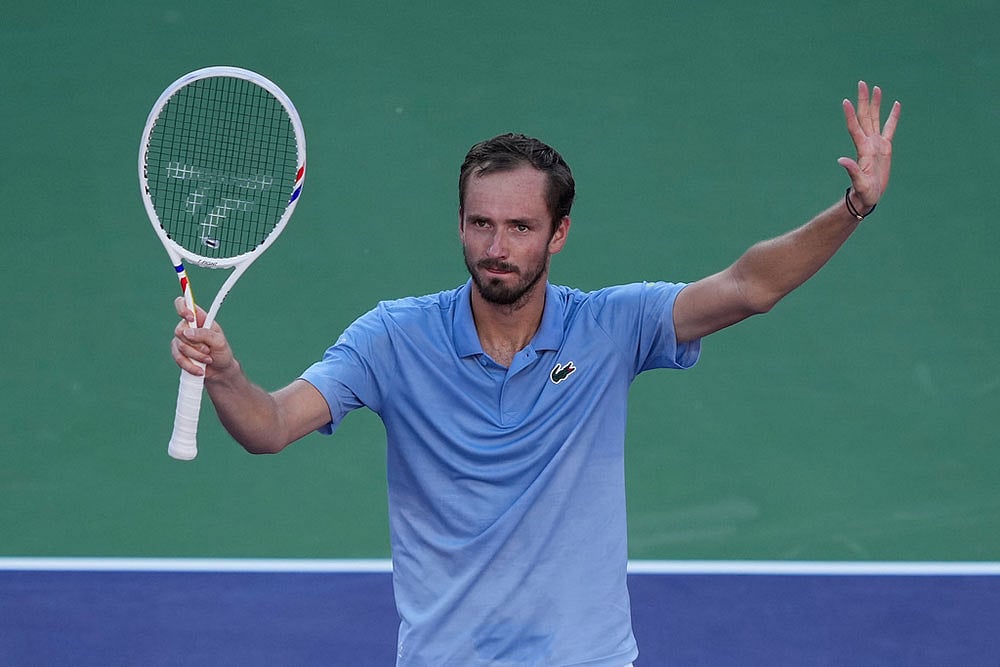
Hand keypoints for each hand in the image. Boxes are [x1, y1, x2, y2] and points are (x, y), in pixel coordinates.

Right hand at [170, 296, 235, 377]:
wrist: (220, 371)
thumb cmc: (222, 353)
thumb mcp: (219, 342)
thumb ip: (205, 334)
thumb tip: (187, 333)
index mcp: (200, 318)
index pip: (185, 304)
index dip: (183, 308)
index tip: (191, 318)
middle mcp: (189, 327)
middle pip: (180, 330)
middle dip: (195, 343)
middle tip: (208, 350)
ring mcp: (182, 340)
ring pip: (179, 345)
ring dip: (195, 355)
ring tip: (208, 359)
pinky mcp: (178, 353)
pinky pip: (178, 357)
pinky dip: (189, 365)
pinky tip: (199, 369)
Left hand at [838, 80, 900, 211]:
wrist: (869, 196)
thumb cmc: (864, 192)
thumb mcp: (859, 182)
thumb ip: (852, 170)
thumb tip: (841, 161)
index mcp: (862, 149)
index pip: (855, 127)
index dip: (851, 115)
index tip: (846, 101)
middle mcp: (867, 142)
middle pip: (865, 117)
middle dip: (863, 100)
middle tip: (861, 83)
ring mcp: (876, 143)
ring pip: (875, 118)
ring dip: (875, 103)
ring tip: (876, 88)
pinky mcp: (885, 147)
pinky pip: (890, 128)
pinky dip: (893, 117)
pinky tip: (895, 104)